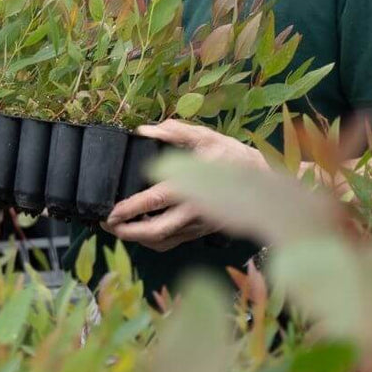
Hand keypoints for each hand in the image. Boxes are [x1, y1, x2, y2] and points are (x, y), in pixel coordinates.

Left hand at [101, 119, 268, 251]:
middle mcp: (194, 211)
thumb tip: (145, 130)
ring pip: (163, 241)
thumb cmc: (232, 157)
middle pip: (156, 231)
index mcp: (192, 187)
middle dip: (127, 232)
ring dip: (137, 238)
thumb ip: (175, 133)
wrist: (266, 183)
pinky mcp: (201, 231)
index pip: (155, 201)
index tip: (111, 212)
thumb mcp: (205, 137)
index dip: (131, 209)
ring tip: (116, 228)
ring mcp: (198, 225)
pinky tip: (140, 230)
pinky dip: (153, 240)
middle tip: (105, 225)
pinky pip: (173, 241)